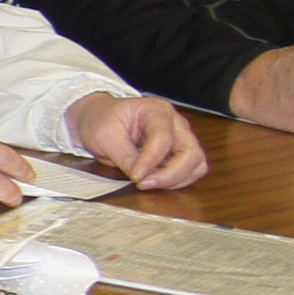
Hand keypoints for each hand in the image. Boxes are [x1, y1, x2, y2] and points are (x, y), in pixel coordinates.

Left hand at [67, 92, 208, 189]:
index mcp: (156, 110)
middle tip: (145, 184)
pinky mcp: (177, 152)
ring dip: (176, 179)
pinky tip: (154, 181)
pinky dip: (176, 181)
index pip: (164, 138)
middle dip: (171, 174)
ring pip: (196, 164)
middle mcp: (175, 122)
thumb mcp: (104, 137)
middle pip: (191, 152)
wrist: (97, 118)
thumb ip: (125, 157)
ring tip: (148, 183)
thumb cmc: (100, 120)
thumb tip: (141, 177)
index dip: (151, 161)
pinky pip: (189, 171)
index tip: (136, 177)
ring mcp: (179, 137)